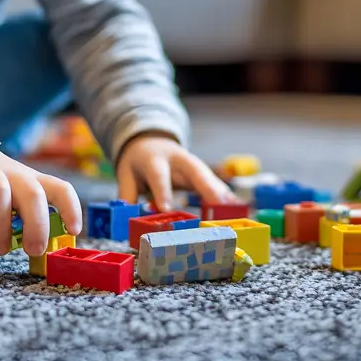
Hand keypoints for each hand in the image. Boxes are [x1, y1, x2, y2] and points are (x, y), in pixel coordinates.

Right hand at [0, 144, 81, 256]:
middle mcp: (10, 174)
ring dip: (0, 226)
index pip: (59, 188)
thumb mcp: (15, 197)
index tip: (74, 230)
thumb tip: (41, 248)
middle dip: (37, 224)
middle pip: (32, 193)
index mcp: (30, 180)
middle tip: (34, 250)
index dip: (71, 208)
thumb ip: (27, 217)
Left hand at [116, 132, 238, 210]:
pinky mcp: (200, 170)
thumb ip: (127, 195)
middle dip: (207, 186)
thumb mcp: (126, 174)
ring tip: (233, 208)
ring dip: (221, 191)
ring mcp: (191, 163)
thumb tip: (125, 220)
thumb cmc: (137, 162)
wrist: (149, 140)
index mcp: (155, 159)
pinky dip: (224, 194)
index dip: (163, 192)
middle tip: (218, 204)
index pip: (159, 175)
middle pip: (194, 170)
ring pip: (208, 175)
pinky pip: (213, 182)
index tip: (166, 209)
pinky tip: (235, 206)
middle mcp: (177, 159)